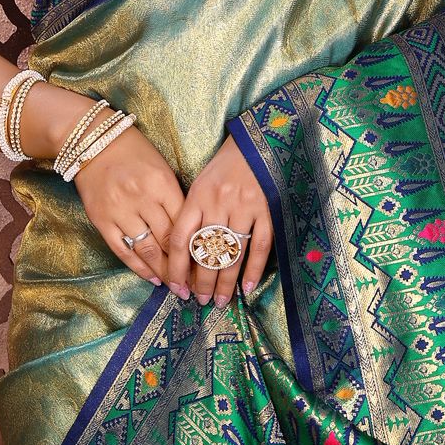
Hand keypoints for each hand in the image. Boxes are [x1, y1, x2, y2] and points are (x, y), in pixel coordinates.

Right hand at [71, 120, 185, 285]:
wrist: (92, 141)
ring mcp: (119, 211)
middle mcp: (141, 198)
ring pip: (146, 249)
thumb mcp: (162, 167)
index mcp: (162, 183)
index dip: (197, 247)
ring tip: (176, 287)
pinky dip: (138, 267)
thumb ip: (175, 196)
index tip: (207, 263)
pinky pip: (122, 250)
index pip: (184, 223)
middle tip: (196, 285)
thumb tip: (193, 230)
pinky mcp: (101, 220)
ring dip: (163, 272)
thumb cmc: (134, 152)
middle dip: (184, 266)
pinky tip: (152, 278)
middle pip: (168, 240)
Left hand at [165, 132, 273, 310]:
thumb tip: (186, 255)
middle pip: (207, 251)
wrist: (257, 142)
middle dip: (202, 282)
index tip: (176, 289)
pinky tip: (247, 287)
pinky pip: (260, 245)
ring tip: (220, 301)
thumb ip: (193, 214)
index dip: (177, 268)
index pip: (181, 240)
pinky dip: (253, 269)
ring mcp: (245, 206)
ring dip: (225, 282)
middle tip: (200, 301)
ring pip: (232, 253)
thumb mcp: (201, 184)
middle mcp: (218, 203)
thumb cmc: (225, 166)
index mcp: (197, 196)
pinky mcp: (267, 208)